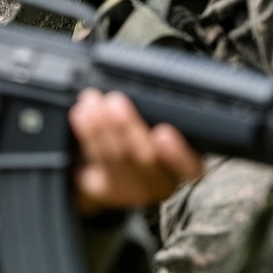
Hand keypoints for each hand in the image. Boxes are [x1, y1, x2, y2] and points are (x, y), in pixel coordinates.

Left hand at [70, 89, 202, 212]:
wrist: (110, 163)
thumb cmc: (140, 132)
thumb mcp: (155, 120)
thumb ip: (156, 111)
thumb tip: (144, 82)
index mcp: (183, 163)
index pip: (191, 167)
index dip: (177, 153)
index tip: (162, 132)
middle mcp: (162, 181)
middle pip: (146, 159)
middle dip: (128, 126)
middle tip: (114, 101)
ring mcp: (133, 189)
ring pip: (118, 159)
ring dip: (102, 127)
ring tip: (91, 103)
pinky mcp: (106, 190)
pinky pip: (97, 161)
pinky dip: (89, 135)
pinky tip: (81, 117)